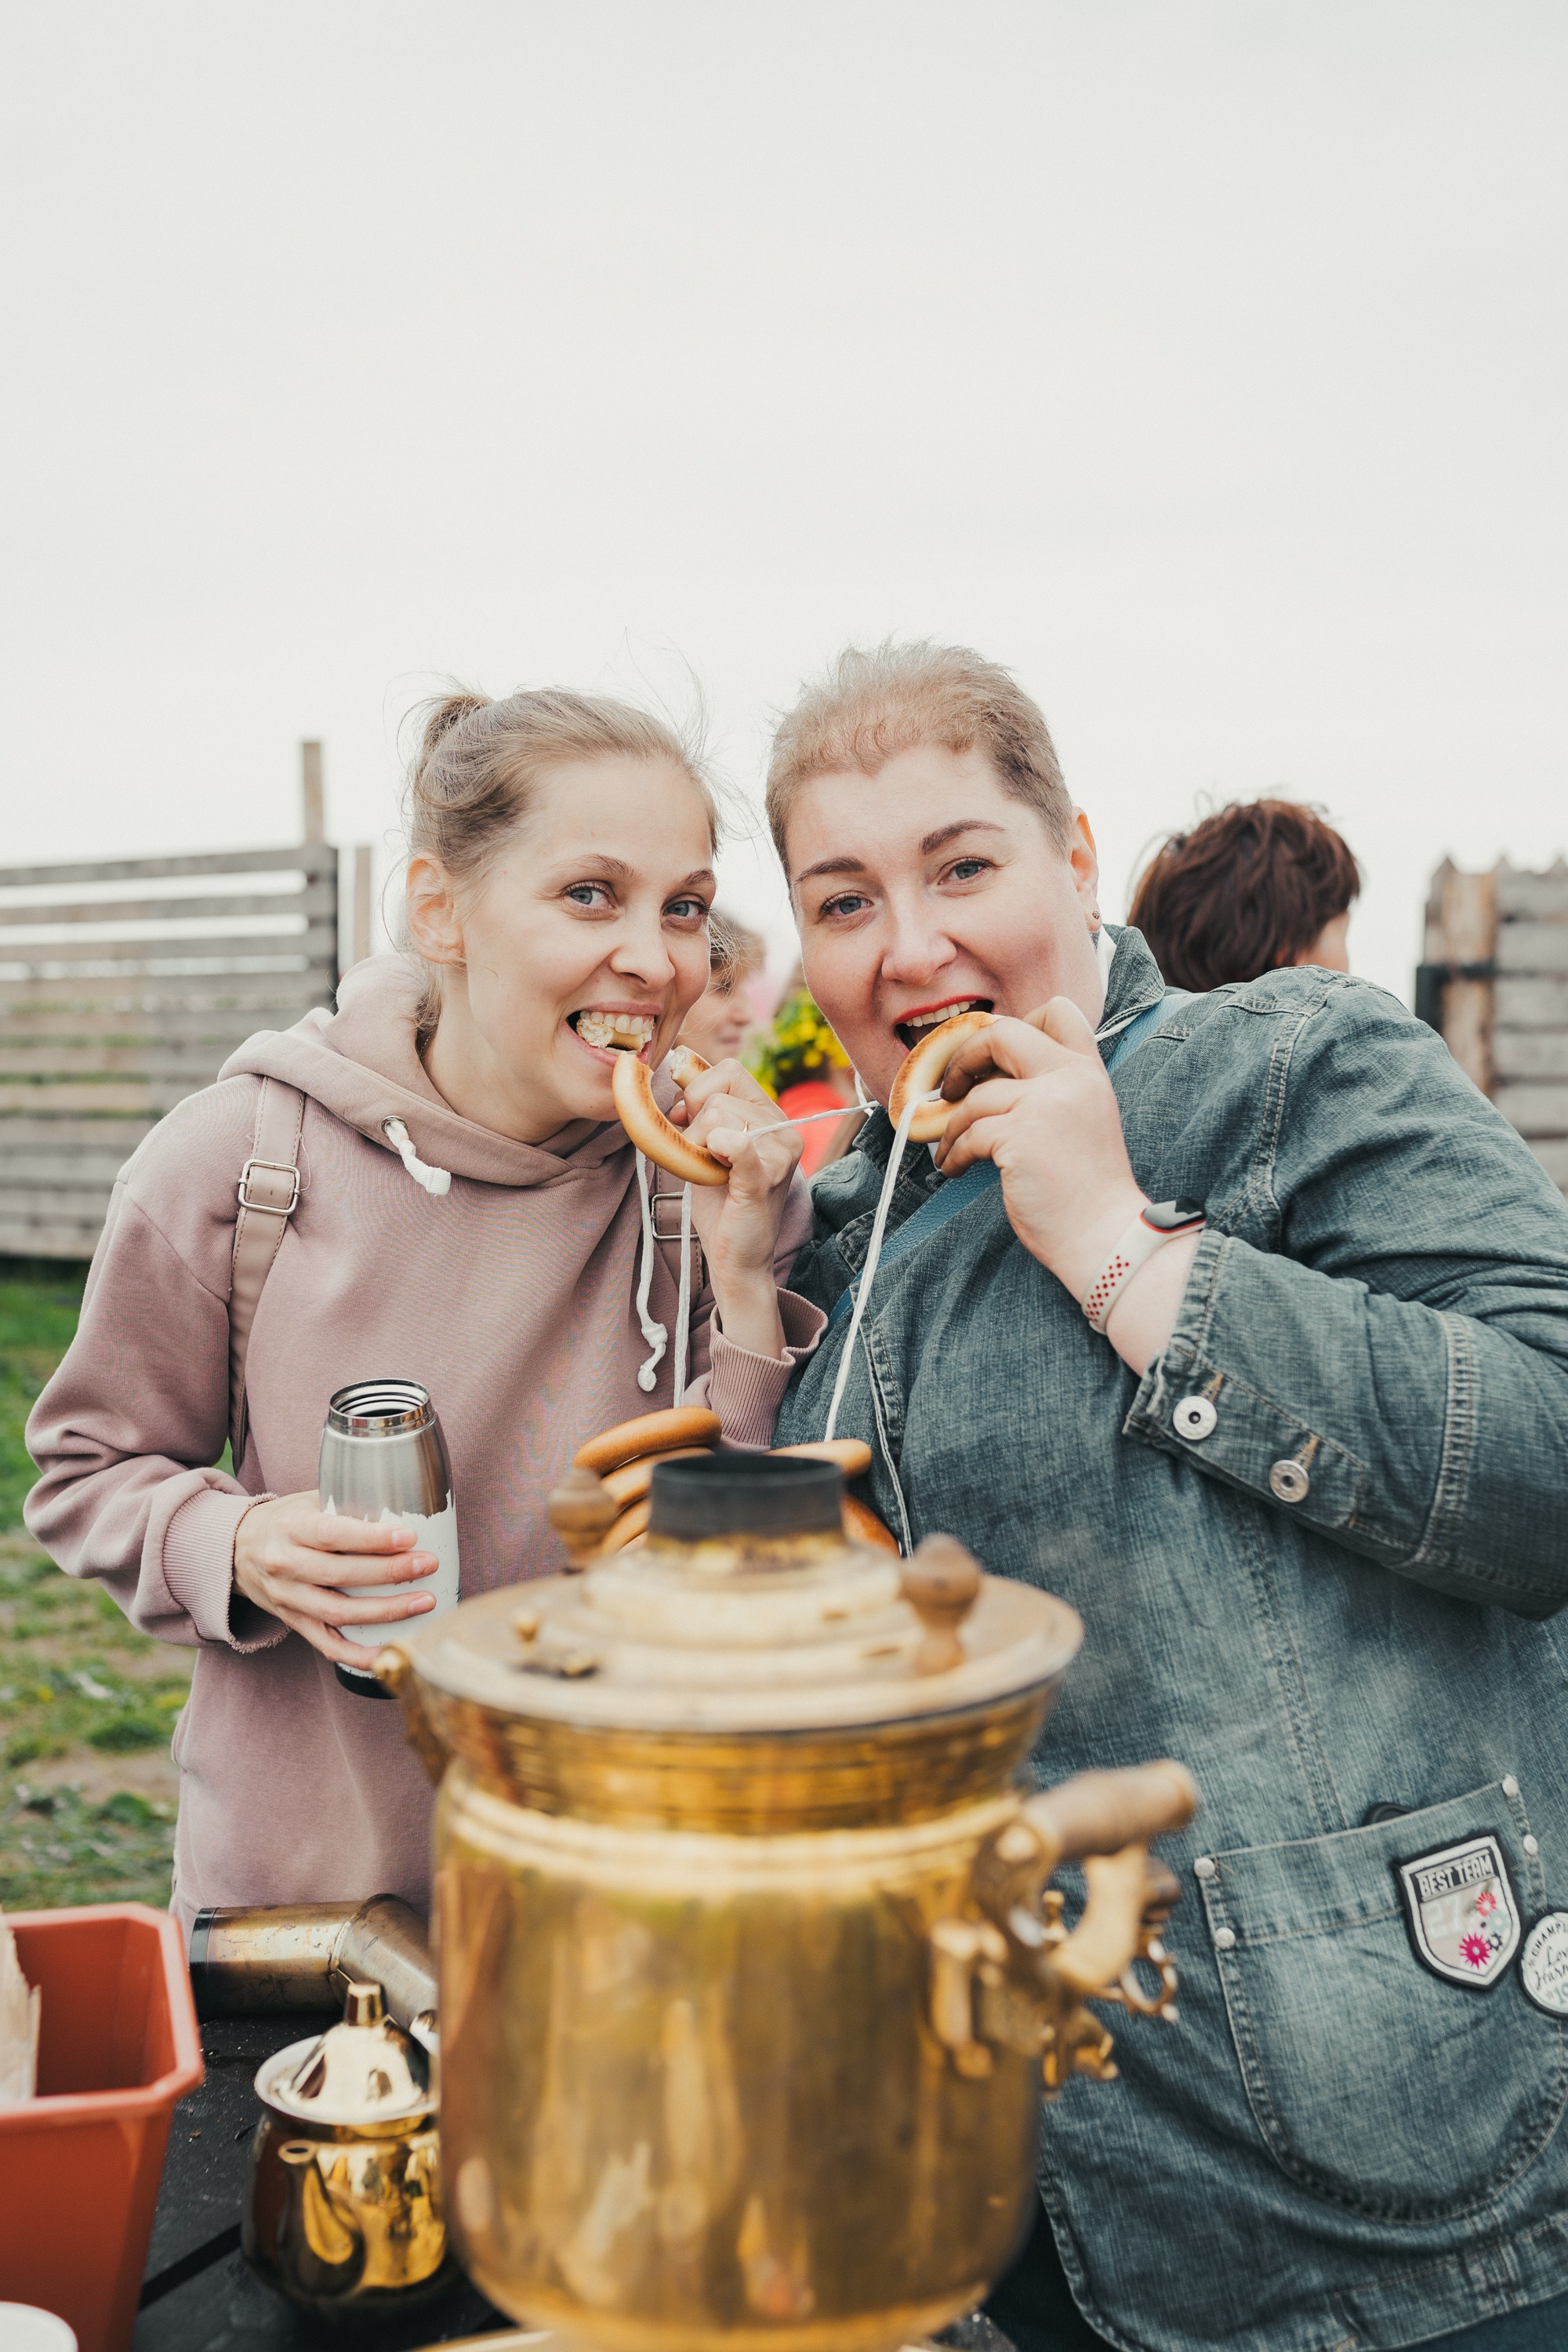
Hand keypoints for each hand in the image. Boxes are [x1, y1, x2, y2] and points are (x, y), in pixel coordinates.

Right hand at [233, 1490, 438, 1665]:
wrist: (235, 1550)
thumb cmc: (285, 1520)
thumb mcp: (307, 1501)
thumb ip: (346, 1504)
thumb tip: (403, 1506)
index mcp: (291, 1528)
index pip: (333, 1535)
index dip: (372, 1538)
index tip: (409, 1536)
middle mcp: (285, 1565)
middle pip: (341, 1575)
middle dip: (390, 1572)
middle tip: (429, 1564)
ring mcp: (287, 1598)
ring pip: (338, 1613)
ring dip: (385, 1612)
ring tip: (425, 1602)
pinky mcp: (292, 1623)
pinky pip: (327, 1646)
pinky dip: (359, 1655)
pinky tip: (391, 1649)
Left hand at [672, 1057, 800, 1356]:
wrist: (737, 1258)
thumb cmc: (722, 1203)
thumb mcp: (711, 1146)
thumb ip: (703, 1110)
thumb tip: (678, 1069)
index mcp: (773, 1115)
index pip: (729, 1069)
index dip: (697, 1090)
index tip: (687, 1122)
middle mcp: (783, 1129)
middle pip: (717, 1093)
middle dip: (693, 1123)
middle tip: (701, 1157)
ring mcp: (777, 1154)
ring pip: (717, 1114)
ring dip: (696, 1146)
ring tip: (710, 1174)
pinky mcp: (763, 1180)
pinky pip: (738, 1144)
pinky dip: (722, 1147)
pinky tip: (717, 1168)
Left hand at [934, 1001, 1197, 1373]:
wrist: (1105, 1235)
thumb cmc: (1086, 1189)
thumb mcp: (1079, 1120)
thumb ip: (1051, 1091)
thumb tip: (986, 1079)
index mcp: (1088, 1072)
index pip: (1058, 1010)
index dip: (1016, 1023)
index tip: (992, 1058)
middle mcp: (1069, 1078)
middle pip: (1003, 1033)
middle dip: (965, 1057)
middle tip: (951, 1090)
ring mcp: (1045, 1104)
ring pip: (975, 1095)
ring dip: (951, 1125)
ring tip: (949, 1149)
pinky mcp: (1019, 1136)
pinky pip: (967, 1132)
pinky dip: (952, 1151)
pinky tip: (953, 1168)